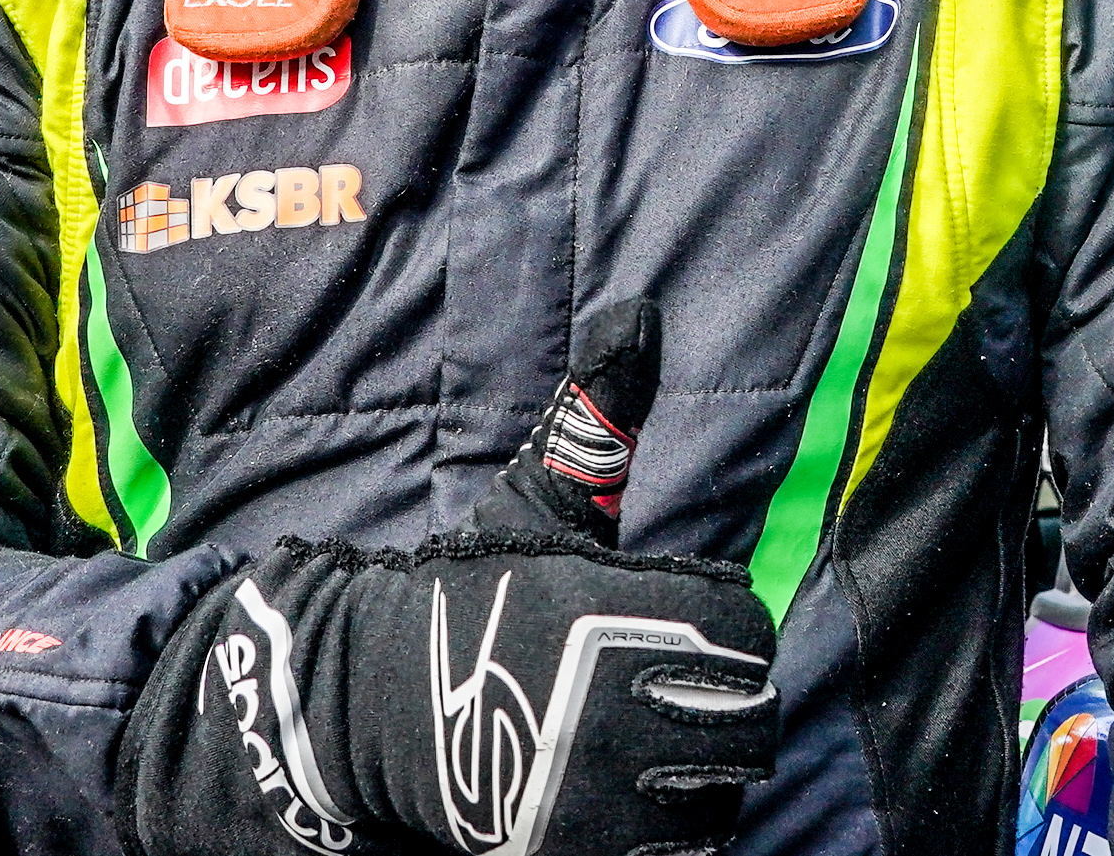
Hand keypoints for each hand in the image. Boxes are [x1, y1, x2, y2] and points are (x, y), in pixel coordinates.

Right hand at [124, 303, 777, 855]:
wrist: (364, 712)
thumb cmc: (467, 601)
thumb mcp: (535, 505)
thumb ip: (597, 421)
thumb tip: (640, 312)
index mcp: (614, 613)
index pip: (749, 632)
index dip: (728, 630)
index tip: (692, 628)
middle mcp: (614, 706)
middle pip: (748, 721)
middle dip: (723, 708)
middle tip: (678, 696)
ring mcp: (598, 792)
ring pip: (721, 795)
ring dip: (705, 779)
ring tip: (660, 750)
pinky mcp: (577, 851)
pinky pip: (683, 853)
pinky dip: (674, 835)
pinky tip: (642, 802)